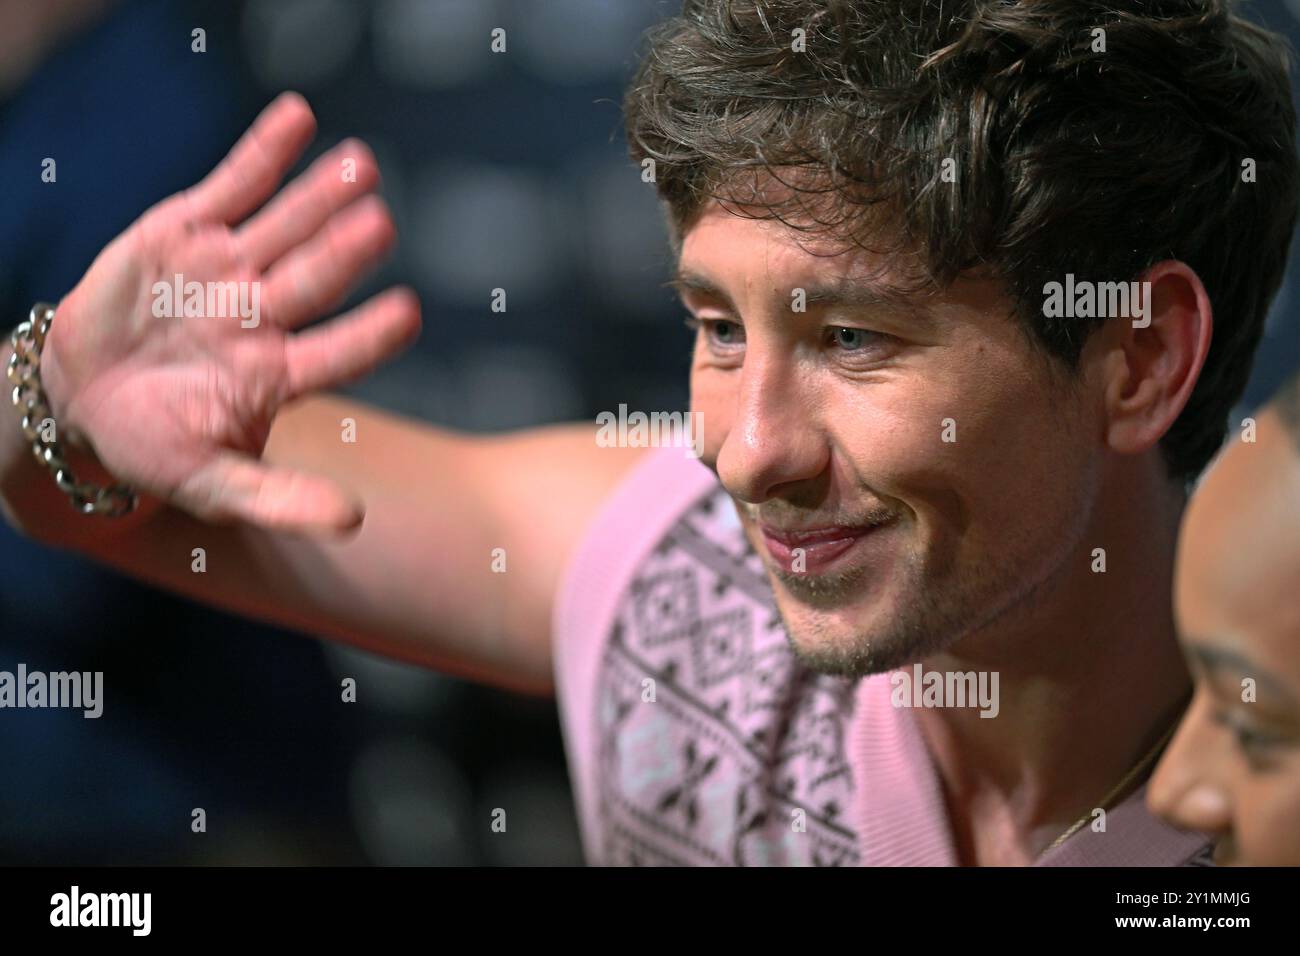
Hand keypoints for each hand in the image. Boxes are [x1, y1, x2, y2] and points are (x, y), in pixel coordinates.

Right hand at [40, 92, 419, 532]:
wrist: (85, 401)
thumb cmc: (160, 447)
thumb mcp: (213, 485)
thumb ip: (280, 500)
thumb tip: (354, 524)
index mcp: (280, 373)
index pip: (336, 351)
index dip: (369, 333)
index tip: (409, 312)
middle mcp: (267, 314)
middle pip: (313, 276)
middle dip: (344, 251)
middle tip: (381, 224)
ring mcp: (231, 269)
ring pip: (284, 226)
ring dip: (319, 195)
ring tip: (361, 165)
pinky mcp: (190, 230)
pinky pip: (232, 184)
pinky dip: (263, 152)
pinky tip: (300, 117)